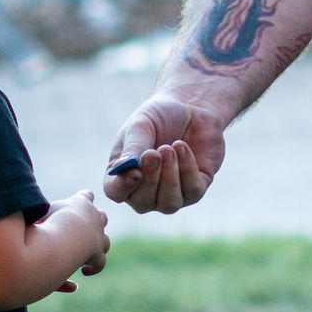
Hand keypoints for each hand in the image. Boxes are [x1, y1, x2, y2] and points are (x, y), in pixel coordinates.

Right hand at [48, 189, 109, 290]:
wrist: (66, 235)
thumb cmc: (49, 221)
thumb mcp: (42, 211)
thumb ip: (41, 212)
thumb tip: (31, 213)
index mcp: (81, 202)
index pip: (86, 196)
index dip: (85, 198)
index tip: (84, 200)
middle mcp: (94, 216)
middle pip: (101, 216)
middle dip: (95, 223)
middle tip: (84, 231)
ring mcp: (99, 236)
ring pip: (105, 241)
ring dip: (97, 247)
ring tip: (87, 254)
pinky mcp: (98, 253)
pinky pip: (100, 262)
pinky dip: (93, 267)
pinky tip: (85, 270)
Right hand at [103, 95, 227, 213]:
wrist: (191, 107)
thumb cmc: (159, 117)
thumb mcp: (141, 126)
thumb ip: (133, 147)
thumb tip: (123, 168)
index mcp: (123, 174)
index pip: (115, 193)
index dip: (123, 187)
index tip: (135, 173)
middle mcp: (145, 191)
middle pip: (142, 203)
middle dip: (151, 178)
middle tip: (154, 153)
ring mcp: (170, 194)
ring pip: (169, 204)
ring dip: (170, 176)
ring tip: (169, 147)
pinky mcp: (195, 189)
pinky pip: (192, 191)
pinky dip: (188, 169)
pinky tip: (183, 148)